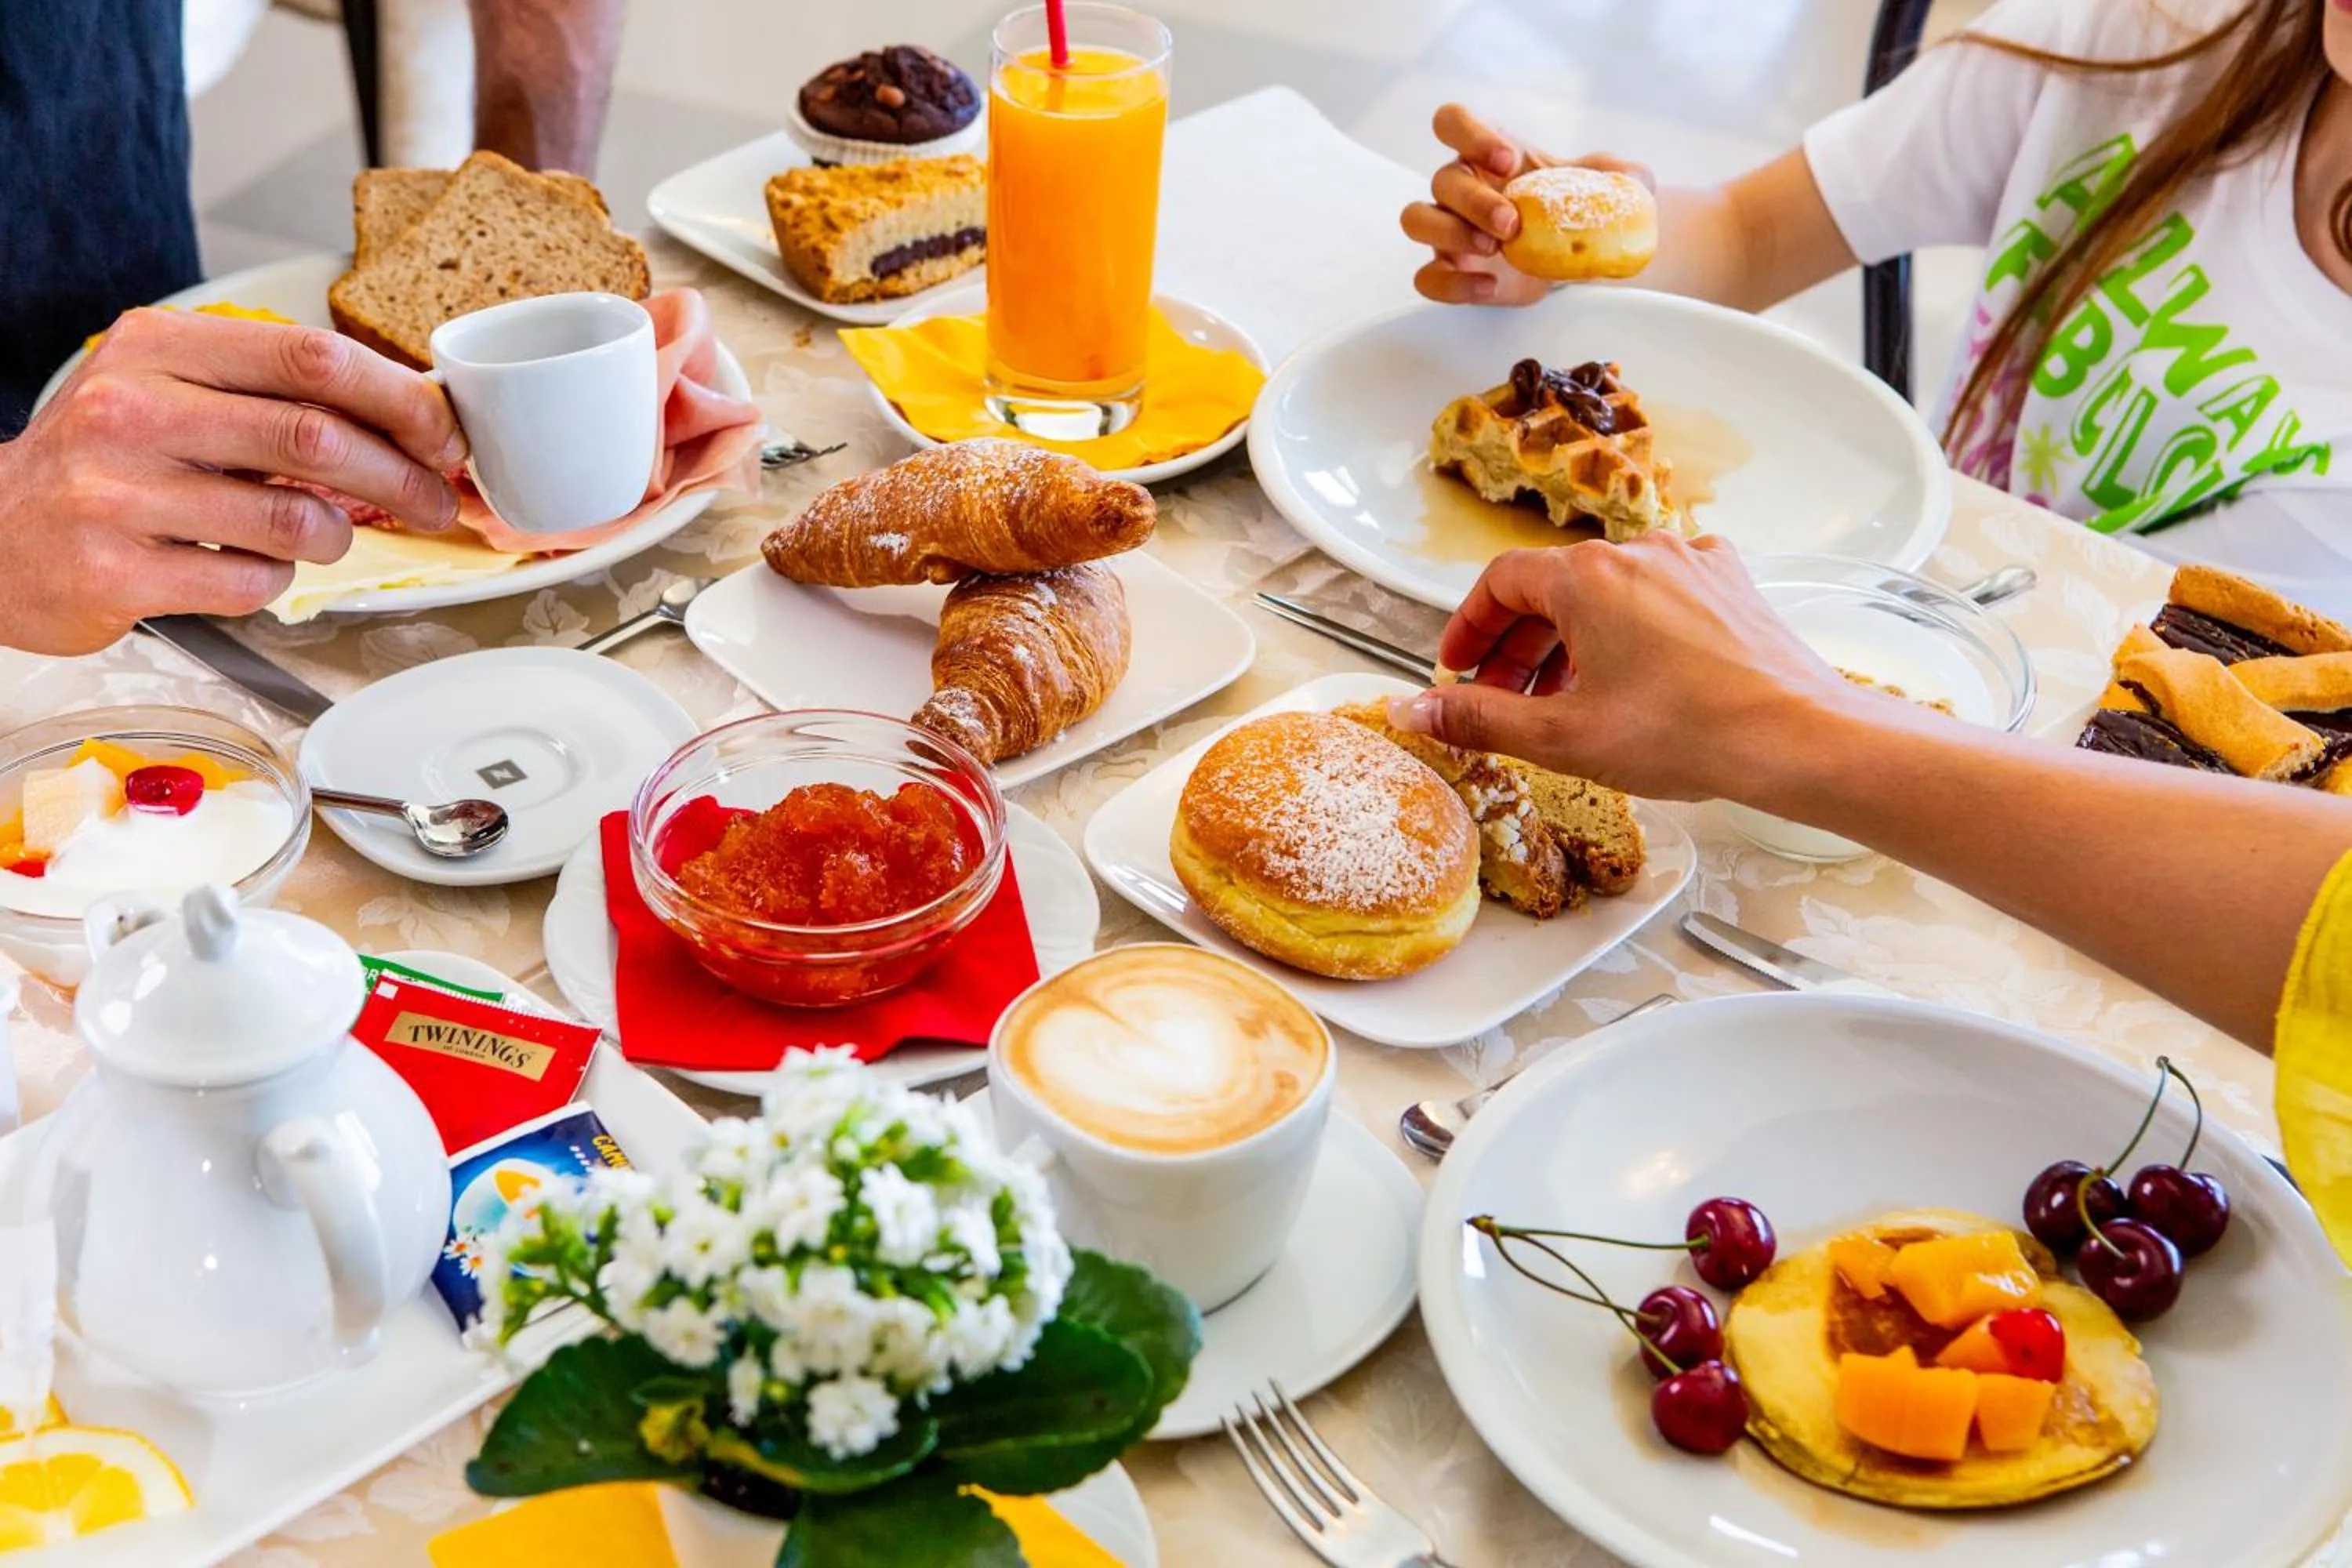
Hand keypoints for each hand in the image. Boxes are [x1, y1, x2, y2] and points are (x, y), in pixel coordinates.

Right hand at [0, 309, 464, 654]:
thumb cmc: (107, 460)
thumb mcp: (172, 388)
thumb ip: (272, 392)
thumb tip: (408, 416)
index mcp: (159, 347)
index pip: (312, 357)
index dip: (399, 399)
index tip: (442, 434)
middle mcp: (133, 410)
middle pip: (318, 438)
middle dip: (402, 476)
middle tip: (434, 501)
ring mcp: (119, 493)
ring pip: (295, 520)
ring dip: (336, 537)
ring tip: (321, 535)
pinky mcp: (117, 572)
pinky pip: (252, 582)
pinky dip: (277, 579)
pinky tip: (248, 564)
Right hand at [1385, 534, 1858, 801]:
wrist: (1799, 737)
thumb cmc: (1689, 733)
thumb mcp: (1563, 737)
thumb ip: (1479, 718)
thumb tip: (1416, 710)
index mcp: (1587, 576)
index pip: (1500, 581)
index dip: (1468, 627)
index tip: (1458, 668)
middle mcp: (1638, 552)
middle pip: (1552, 587)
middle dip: (1516, 645)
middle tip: (1500, 699)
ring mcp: (1691, 564)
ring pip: (1607, 593)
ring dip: (1571, 642)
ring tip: (1562, 701)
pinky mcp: (1730, 586)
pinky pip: (1660, 596)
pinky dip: (1629, 632)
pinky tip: (1633, 680)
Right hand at [1400, 104, 1653, 306]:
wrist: (1584, 258)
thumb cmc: (1585, 208)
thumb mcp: (1615, 184)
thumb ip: (1623, 175)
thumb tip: (1634, 181)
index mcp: (1487, 150)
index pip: (1453, 122)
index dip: (1471, 135)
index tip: (1509, 158)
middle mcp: (1461, 186)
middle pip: (1441, 179)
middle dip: (1474, 200)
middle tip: (1512, 224)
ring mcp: (1449, 230)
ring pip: (1417, 220)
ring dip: (1452, 234)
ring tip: (1495, 249)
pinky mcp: (1452, 272)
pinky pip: (1427, 278)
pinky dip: (1453, 284)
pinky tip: (1490, 287)